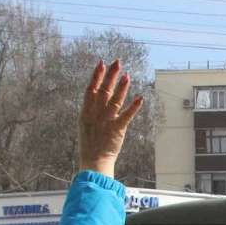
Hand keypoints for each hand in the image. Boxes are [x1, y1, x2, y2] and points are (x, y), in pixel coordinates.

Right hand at [79, 59, 143, 177]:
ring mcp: (106, 121)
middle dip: (111, 75)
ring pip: (114, 100)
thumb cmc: (90, 145)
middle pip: (104, 90)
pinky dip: (133, 107)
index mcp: (86, 112)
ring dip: (121, 88)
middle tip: (117, 62)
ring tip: (127, 76)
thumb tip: (96, 98)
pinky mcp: (116, 129)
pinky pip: (126, 116)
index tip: (101, 63)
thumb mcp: (86, 125)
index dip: (96, 76)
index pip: (91, 89)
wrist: (93, 162)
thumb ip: (91, 111)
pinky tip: (140, 98)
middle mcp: (95, 114)